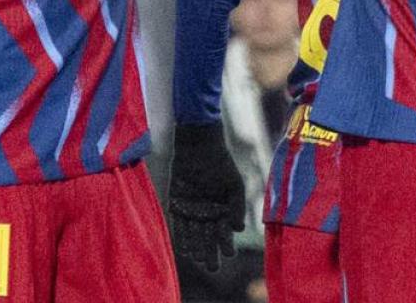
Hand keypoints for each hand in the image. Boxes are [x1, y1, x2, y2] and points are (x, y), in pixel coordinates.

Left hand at [167, 123, 245, 270]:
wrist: (199, 147)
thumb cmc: (221, 165)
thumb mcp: (234, 185)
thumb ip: (237, 207)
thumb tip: (239, 229)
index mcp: (223, 212)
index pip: (225, 234)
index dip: (226, 245)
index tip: (228, 254)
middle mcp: (207, 215)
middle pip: (209, 239)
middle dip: (210, 254)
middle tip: (212, 268)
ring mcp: (192, 211)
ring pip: (194, 235)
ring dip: (196, 248)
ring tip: (198, 260)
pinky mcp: (177, 205)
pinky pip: (179, 225)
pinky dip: (182, 237)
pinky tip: (185, 250)